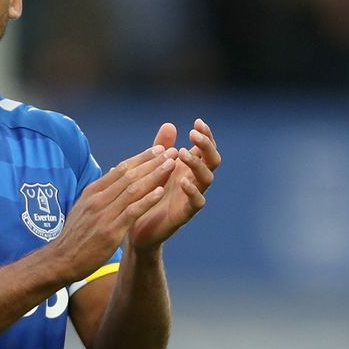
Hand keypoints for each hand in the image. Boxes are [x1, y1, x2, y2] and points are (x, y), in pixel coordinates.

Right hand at [49, 145, 176, 281]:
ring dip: (154, 175)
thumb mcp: (83, 208)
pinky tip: (161, 191)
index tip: (158, 149)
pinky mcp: (110, 231)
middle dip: (152, 161)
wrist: (61, 260)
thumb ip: (99, 192)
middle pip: (129, 174)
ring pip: (133, 189)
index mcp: (92, 192)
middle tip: (171, 151)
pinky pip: (132, 211)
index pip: (120, 169)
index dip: (141, 158)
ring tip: (170, 165)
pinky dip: (147, 200)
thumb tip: (112, 173)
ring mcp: (103, 214)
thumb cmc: (74, 236)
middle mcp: (97, 199)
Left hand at [129, 119, 220, 251]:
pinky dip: (192, 191)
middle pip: (212, 160)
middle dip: (206, 145)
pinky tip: (183, 181)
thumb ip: (162, 148)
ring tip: (183, 153)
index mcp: (188, 168)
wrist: (135, 226)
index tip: (197, 121)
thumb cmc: (148, 194)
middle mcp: (194, 180)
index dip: (205, 134)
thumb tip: (170, 124)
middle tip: (193, 134)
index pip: (205, 148)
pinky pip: (197, 202)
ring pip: (207, 178)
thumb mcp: (153, 168)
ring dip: (196, 164)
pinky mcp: (185, 214)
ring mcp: (192, 197)